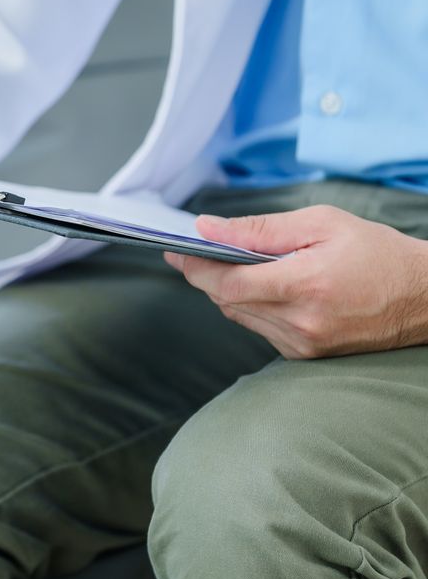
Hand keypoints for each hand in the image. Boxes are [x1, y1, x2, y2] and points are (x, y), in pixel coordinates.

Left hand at [164, 206, 427, 358]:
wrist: (424, 297)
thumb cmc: (377, 253)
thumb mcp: (323, 224)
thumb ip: (261, 229)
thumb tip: (209, 229)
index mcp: (305, 286)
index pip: (228, 283)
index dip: (195, 267)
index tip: (175, 250)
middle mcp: (301, 321)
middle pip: (227, 300)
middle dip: (206, 275)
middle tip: (193, 253)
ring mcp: (302, 343)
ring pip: (239, 316)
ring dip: (229, 291)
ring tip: (235, 265)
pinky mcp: (305, 354)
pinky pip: (259, 328)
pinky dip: (252, 306)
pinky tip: (264, 288)